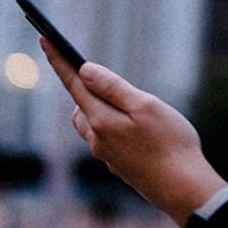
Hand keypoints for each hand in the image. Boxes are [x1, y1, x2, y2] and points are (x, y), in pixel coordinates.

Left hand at [39, 37, 227, 226]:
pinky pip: (106, 139)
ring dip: (99, 107)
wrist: (182, 188)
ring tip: (126, 101)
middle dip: (86, 85)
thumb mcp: (145, 106)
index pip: (74, 83)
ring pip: (92, 123)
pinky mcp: (118, 165)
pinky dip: (113, 126)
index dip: (59, 60)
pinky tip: (137, 130)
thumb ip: (113, 88)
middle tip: (102, 71)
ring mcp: (107, 154)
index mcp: (101, 119)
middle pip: (82, 103)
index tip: (45, 38)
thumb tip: (84, 70)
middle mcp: (97, 138)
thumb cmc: (169, 143)